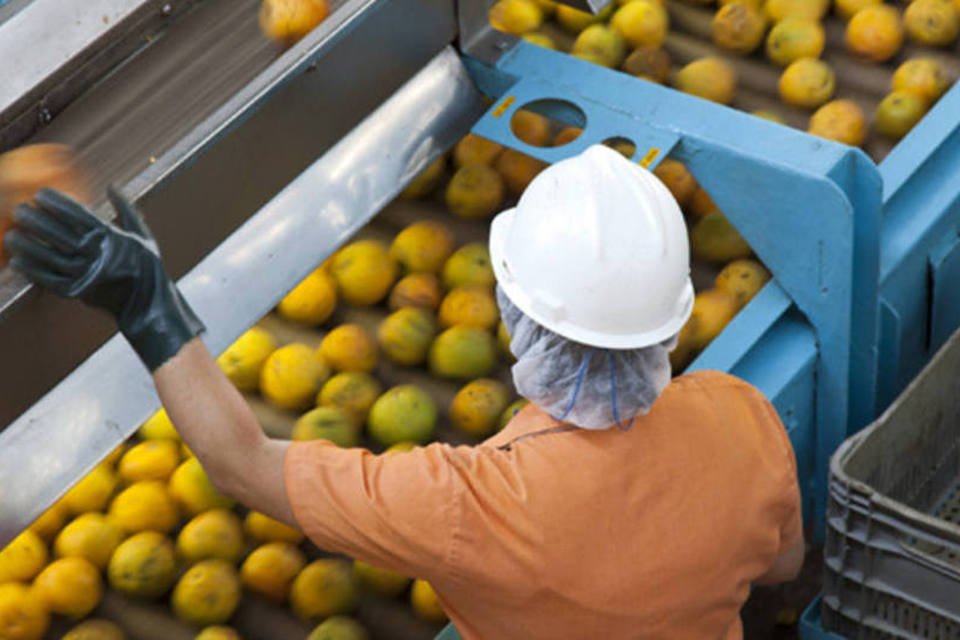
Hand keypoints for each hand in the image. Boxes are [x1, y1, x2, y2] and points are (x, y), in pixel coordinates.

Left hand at [4, 188, 203, 369]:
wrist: (149, 306)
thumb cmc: (146, 268)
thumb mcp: (143, 237)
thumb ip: (126, 210)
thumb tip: (112, 186)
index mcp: (113, 239)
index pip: (80, 216)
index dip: (58, 204)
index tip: (40, 194)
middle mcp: (99, 256)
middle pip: (61, 234)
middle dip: (37, 221)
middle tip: (19, 209)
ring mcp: (88, 275)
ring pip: (51, 257)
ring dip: (28, 245)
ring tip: (11, 234)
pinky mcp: (79, 294)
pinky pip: (50, 280)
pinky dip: (32, 271)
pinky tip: (17, 261)